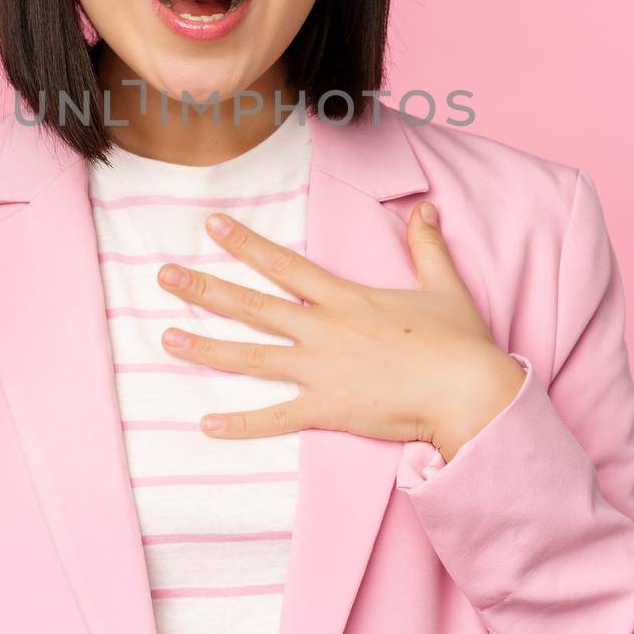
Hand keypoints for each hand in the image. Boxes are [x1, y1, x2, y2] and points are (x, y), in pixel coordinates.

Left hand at [155, 201, 526, 461]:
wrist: (469, 393)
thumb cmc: (459, 343)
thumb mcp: (444, 286)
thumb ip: (426, 246)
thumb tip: (427, 208)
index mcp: (345, 299)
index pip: (284, 264)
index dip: (246, 243)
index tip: (211, 225)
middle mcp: (323, 330)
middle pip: (253, 307)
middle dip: (205, 290)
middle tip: (164, 276)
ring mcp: (321, 371)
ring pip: (251, 358)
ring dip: (206, 349)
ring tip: (166, 339)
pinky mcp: (327, 409)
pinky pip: (275, 418)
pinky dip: (240, 424)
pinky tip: (206, 425)